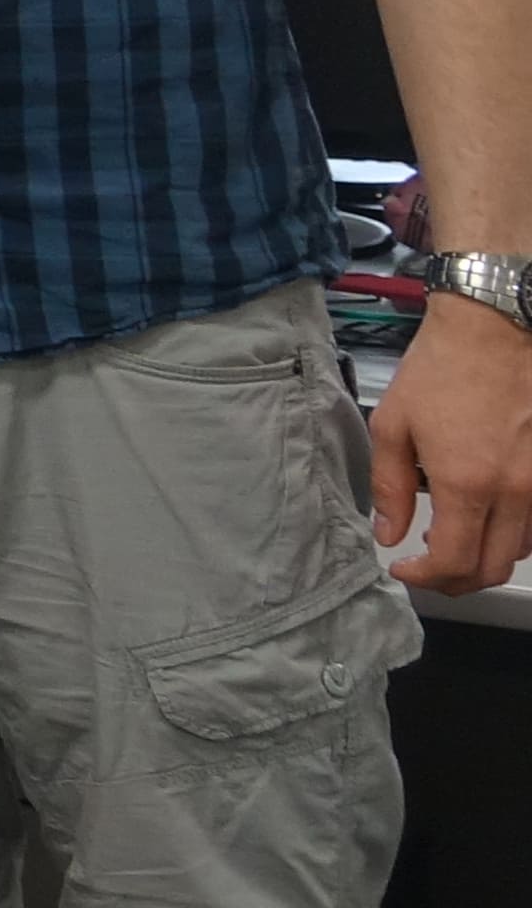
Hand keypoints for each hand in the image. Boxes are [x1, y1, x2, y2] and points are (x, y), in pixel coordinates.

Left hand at [377, 291, 531, 590]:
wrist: (498, 328)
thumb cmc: (442, 369)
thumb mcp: (394, 423)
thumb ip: (391, 486)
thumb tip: (389, 533)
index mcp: (468, 483)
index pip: (453, 562)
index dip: (424, 578)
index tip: (403, 568)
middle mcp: (514, 492)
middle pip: (493, 568)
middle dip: (455, 580)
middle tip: (426, 566)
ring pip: (521, 551)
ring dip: (485, 558)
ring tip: (451, 542)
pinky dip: (511, 534)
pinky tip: (484, 517)